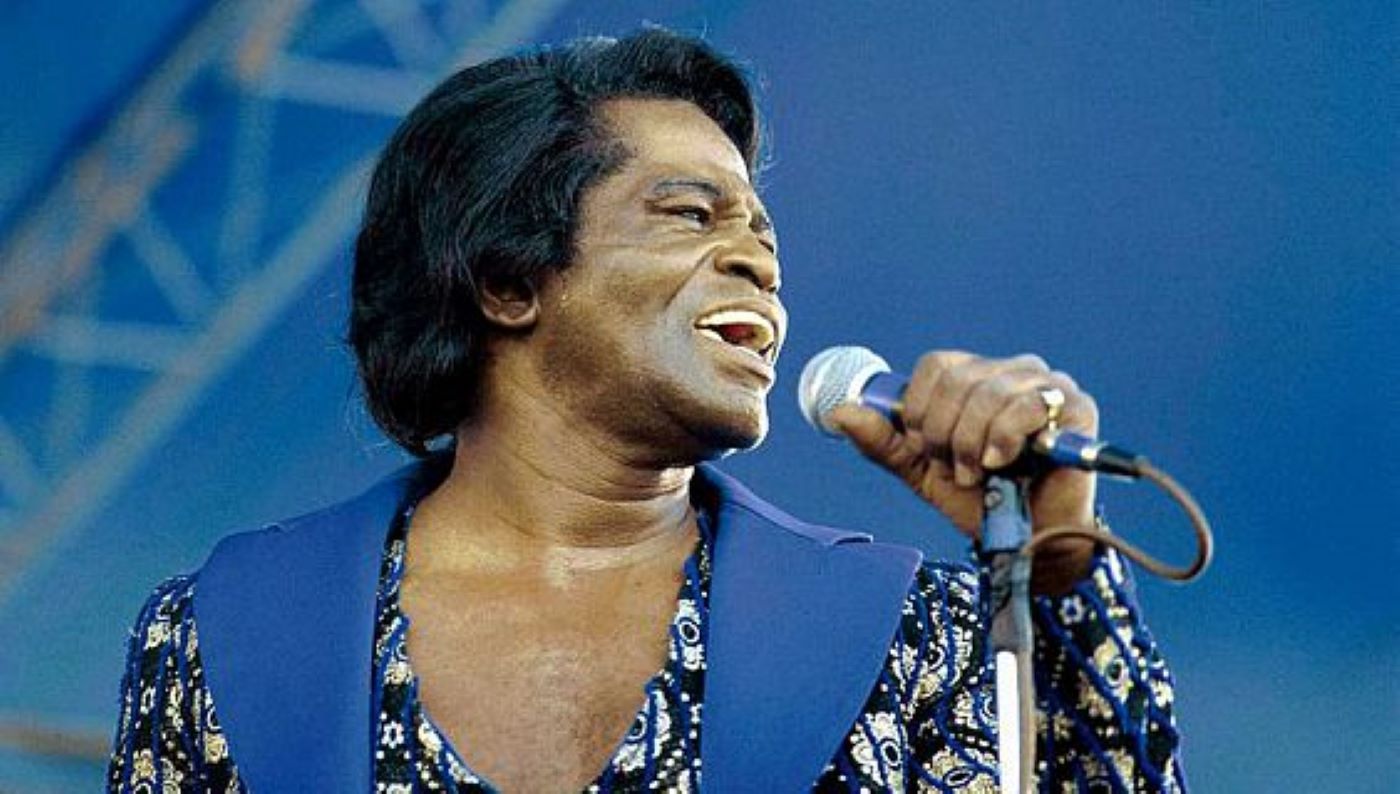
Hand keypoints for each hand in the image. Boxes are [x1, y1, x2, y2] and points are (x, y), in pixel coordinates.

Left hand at [827, 351, 1097, 592]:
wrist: (1026, 542)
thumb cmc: (980, 500)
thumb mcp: (921, 470)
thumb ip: (884, 441)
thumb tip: (841, 413)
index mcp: (978, 376)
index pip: (937, 365)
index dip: (921, 409)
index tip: (925, 447)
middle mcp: (1014, 372)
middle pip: (959, 379)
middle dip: (944, 434)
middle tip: (954, 469)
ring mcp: (1048, 386)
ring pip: (989, 393)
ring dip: (971, 443)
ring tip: (979, 473)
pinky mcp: (1076, 409)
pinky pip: (1027, 407)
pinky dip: (1003, 439)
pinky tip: (1001, 463)